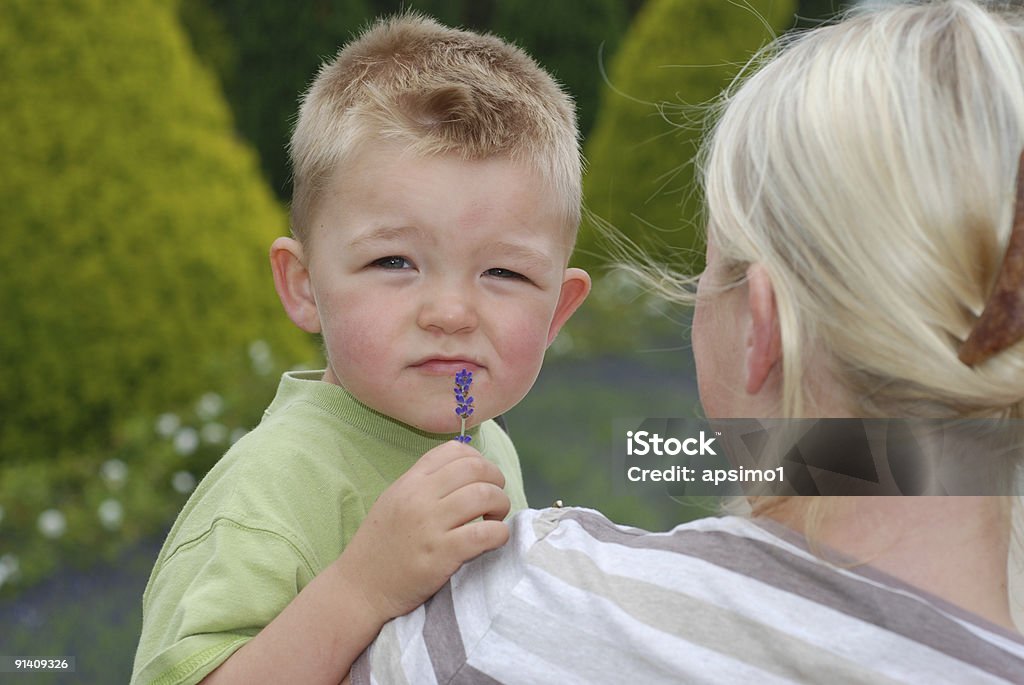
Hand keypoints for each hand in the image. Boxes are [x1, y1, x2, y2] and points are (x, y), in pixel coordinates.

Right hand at [332, 441, 510, 622]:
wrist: (359, 588)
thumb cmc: (381, 546)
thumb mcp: (395, 501)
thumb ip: (425, 483)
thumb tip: (466, 470)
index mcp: (410, 482)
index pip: (455, 450)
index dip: (479, 460)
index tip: (484, 479)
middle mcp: (419, 497)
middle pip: (476, 469)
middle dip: (496, 481)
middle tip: (495, 501)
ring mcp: (430, 525)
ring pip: (485, 496)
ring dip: (501, 506)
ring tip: (493, 520)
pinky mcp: (441, 554)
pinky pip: (485, 533)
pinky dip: (499, 534)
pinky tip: (493, 540)